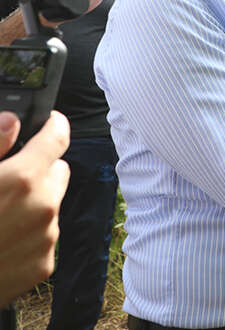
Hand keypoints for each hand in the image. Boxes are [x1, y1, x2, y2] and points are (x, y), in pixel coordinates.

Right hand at [0, 111, 69, 305]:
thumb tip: (11, 121)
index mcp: (24, 178)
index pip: (58, 138)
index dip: (53, 126)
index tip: (50, 122)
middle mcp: (44, 206)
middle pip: (58, 172)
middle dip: (39, 169)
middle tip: (10, 177)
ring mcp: (47, 238)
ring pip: (51, 205)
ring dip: (34, 204)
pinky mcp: (44, 264)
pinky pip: (44, 238)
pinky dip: (29, 235)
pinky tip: (1, 240)